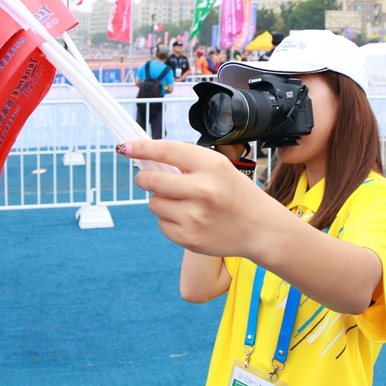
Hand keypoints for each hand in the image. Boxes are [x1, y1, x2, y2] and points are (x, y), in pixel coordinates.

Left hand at [117, 140, 288, 258]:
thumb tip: (146, 160)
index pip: (167, 151)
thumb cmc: (236, 194)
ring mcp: (195, 217)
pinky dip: (169, 221)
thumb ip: (187, 163)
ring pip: (153, 203)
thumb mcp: (220, 169)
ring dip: (161, 201)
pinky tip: (189, 220)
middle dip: (145, 178)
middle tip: (150, 178)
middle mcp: (203, 190)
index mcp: (212, 166)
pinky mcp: (189, 239)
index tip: (125, 147)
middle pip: (150, 180)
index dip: (142, 148)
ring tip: (184, 203)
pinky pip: (161, 224)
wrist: (260, 229)